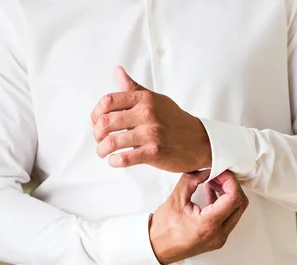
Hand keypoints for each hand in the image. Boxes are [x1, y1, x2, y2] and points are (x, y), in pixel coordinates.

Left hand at [91, 66, 211, 172]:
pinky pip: (124, 158)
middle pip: (105, 122)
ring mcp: (151, 133)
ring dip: (102, 150)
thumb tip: (117, 71)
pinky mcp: (154, 152)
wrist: (200, 141)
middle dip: (96, 134)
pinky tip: (115, 161)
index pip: (108, 101)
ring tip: (104, 153)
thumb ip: (134, 88)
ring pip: (111, 142)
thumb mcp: (156, 100)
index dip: (96, 113)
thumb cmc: (175, 121)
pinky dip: (114, 161)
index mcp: (145, 98)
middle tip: (99, 141)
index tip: (97, 123)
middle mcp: (147, 113)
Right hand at [149, 170, 248, 264]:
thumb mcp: (176, 200)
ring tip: (213, 183)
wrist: (157, 249)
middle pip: (240, 204)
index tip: (221, 172)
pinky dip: (224, 204)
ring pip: (236, 211)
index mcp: (209, 225)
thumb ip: (191, 180)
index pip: (234, 198)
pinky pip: (228, 218)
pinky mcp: (217, 238)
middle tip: (218, 176)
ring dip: (228, 194)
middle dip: (232, 186)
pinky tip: (212, 194)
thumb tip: (204, 169)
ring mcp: (220, 238)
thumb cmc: (163, 231)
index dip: (230, 181)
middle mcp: (218, 234)